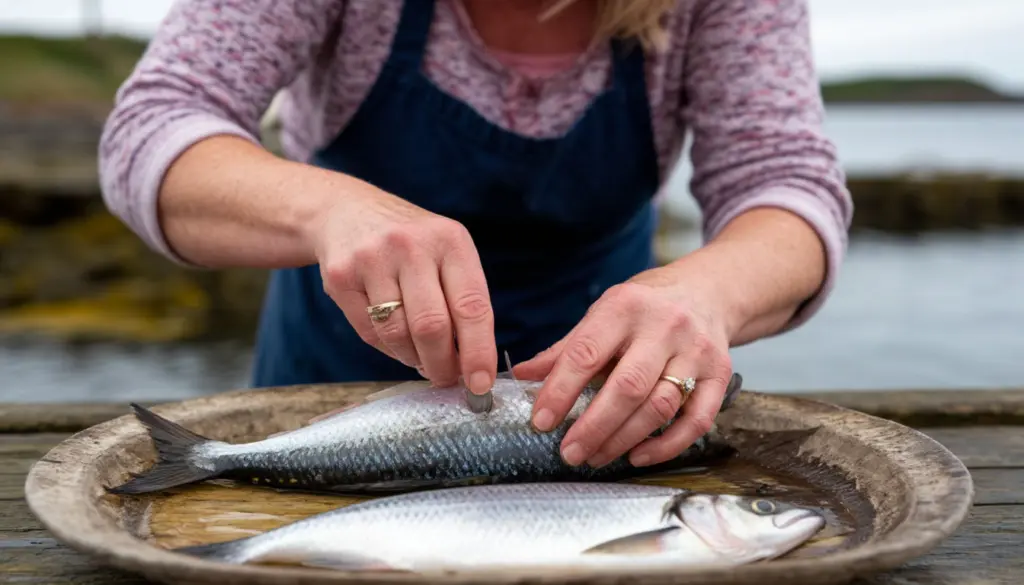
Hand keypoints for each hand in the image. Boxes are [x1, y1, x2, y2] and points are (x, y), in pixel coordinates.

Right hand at [308, 179, 496, 393]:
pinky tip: (396, 341)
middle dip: (442, 365)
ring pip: (397, 335)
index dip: (478, 352)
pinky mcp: (341, 276)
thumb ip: (462, 300)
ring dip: (413, 359)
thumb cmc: (410, 245)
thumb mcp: (446, 253)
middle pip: (432, 327)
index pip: (472, 306)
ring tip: (420, 357)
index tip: (480, 384)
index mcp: (450, 241)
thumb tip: (472, 364)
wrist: (346, 212)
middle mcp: (412, 246)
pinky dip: (388, 349)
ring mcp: (372, 259)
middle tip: (446, 379)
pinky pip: (369, 332)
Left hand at [513, 266, 733, 467]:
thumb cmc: (646, 307)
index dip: (560, 390)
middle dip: (594, 426)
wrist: (708, 291)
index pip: (587, 353)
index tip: (541, 421)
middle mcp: (664, 327)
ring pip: (660, 407)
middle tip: (569, 452)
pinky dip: (667, 446)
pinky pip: (697, 420)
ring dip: (624, 439)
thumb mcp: (603, 314)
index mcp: (625, 307)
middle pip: (628, 387)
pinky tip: (638, 455)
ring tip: (596, 456)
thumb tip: (520, 376)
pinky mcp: (720, 375)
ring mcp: (696, 352)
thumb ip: (565, 349)